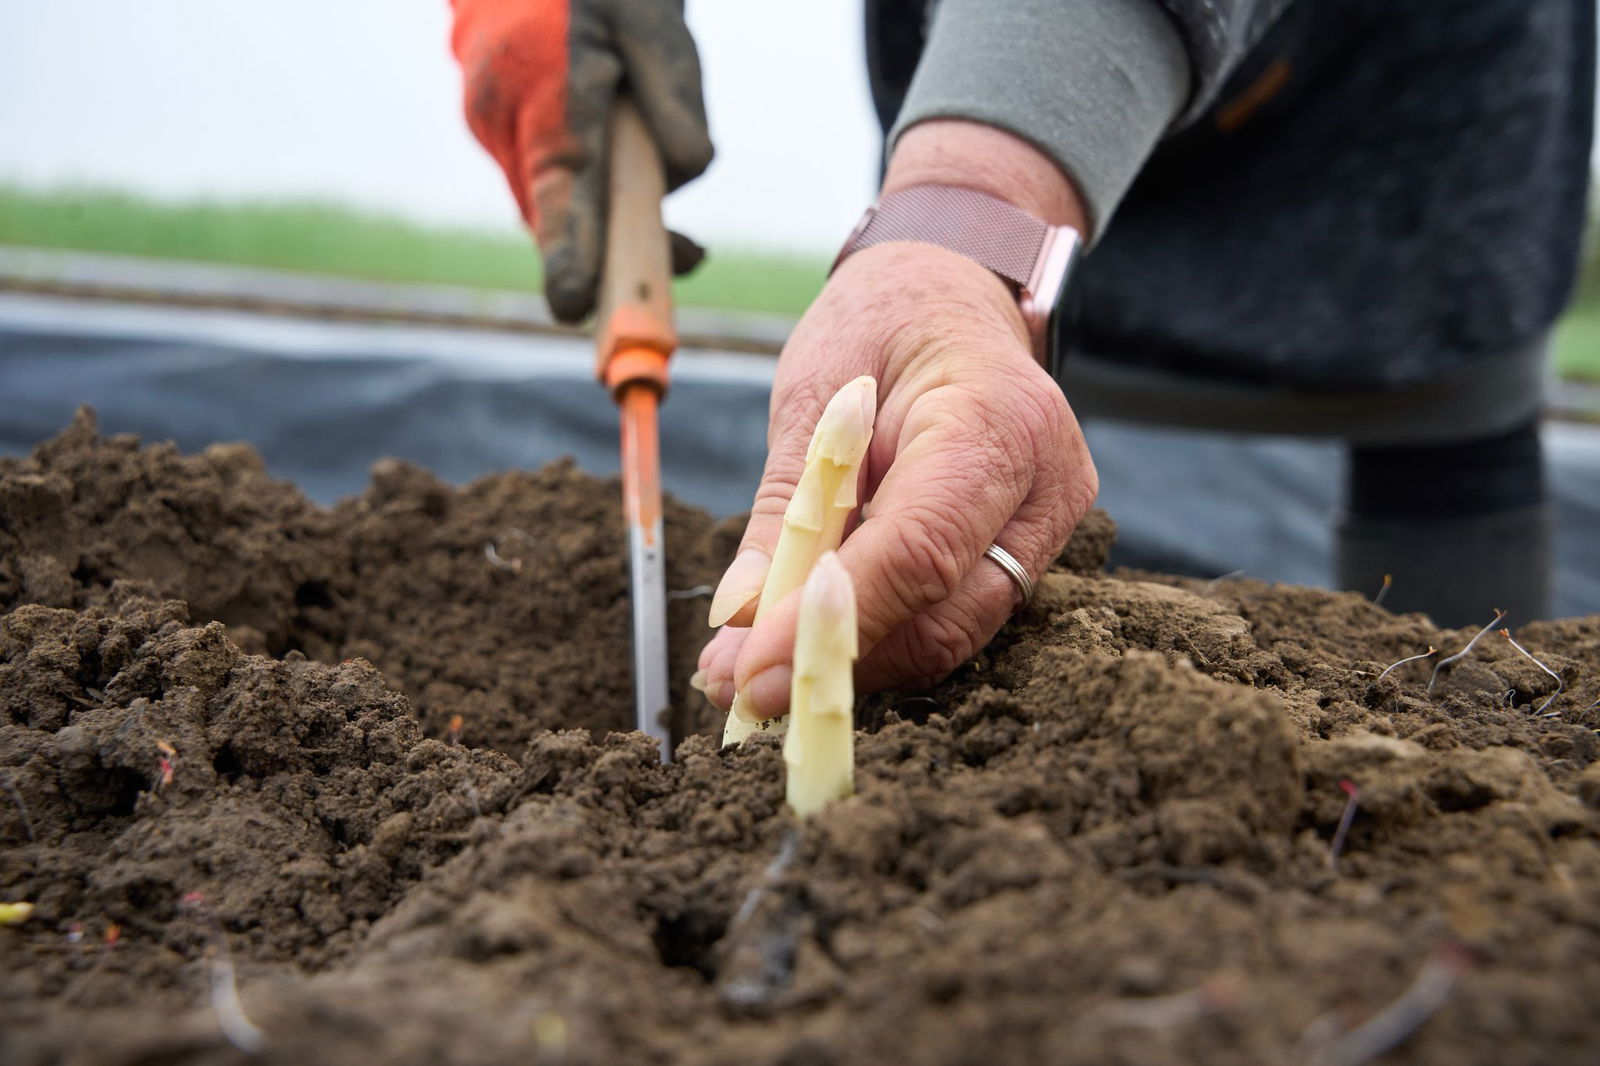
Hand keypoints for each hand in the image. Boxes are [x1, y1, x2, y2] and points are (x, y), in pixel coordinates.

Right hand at [450, 0, 713, 321]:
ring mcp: (494, 130)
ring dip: (611, 229)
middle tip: (693, 258)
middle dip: (614, 254)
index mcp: (545, 90)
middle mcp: (505, 119)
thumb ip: (674, 92)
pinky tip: (638, 196)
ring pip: (553, 209)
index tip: (576, 304)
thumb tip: (685, 167)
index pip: (560, 189)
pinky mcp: (501, 138)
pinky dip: (591, 207)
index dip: (570, 253)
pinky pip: (550, 191)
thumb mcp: (655, 21)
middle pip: (556, 217)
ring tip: (685, 241)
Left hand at [695, 238, 1097, 718]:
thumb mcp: (813, 392)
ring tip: (755, 671)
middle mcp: (1046, 485)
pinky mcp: (1028, 554)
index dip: (835, 622)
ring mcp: (1048, 526)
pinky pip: (953, 617)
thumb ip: (785, 506)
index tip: (753, 672)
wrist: (952, 291)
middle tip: (737, 687)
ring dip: (852, 663)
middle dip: (836, 660)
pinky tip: (806, 641)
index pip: (919, 550)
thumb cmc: (884, 321)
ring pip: (952, 634)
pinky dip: (879, 638)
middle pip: (946, 616)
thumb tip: (742, 615)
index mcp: (997, 420)